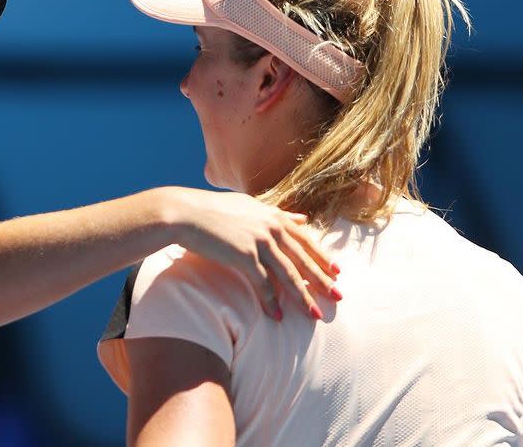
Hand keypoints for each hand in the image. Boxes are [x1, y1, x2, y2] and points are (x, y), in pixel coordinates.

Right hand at [164, 187, 339, 320]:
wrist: (184, 213)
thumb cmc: (211, 210)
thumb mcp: (249, 206)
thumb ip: (276, 214)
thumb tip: (302, 217)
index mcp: (273, 216)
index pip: (305, 239)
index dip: (322, 256)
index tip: (337, 271)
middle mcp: (271, 228)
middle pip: (303, 259)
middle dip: (322, 280)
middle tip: (338, 297)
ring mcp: (259, 241)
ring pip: (288, 275)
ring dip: (302, 297)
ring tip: (314, 315)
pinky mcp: (244, 256)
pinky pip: (263, 284)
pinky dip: (271, 302)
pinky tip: (278, 317)